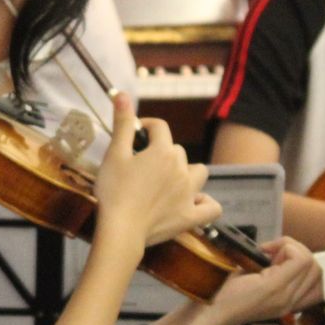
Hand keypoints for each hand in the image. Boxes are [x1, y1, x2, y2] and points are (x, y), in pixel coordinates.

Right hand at [91, 94, 219, 247]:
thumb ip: (122, 124)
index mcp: (163, 151)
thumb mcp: (114, 154)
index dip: (146, 127)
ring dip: (188, 171)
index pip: (160, 127)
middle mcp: (181, 169)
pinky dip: (205, 202)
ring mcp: (189, 194)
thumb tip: (122, 93)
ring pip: (199, 172)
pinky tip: (194, 201)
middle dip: (162, 151)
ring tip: (171, 179)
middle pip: (177, 150)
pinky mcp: (190, 217)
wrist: (120, 231)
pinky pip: (211, 207)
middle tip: (141, 164)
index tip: (134, 134)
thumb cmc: (114, 191)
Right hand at [206, 237, 324, 324]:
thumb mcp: (241, 267)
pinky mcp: (288, 308)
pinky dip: (306, 278)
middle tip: (275, 254)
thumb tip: (275, 251)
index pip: (302, 258)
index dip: (286, 245)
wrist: (216, 315)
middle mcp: (288, 298)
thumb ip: (264, 258)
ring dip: (301, 263)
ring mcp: (290, 305)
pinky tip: (289, 275)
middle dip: (295, 252)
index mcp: (276, 287)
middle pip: (313, 265)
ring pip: (316, 277)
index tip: (266, 249)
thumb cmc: (223, 291)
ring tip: (281, 263)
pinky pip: (313, 291)